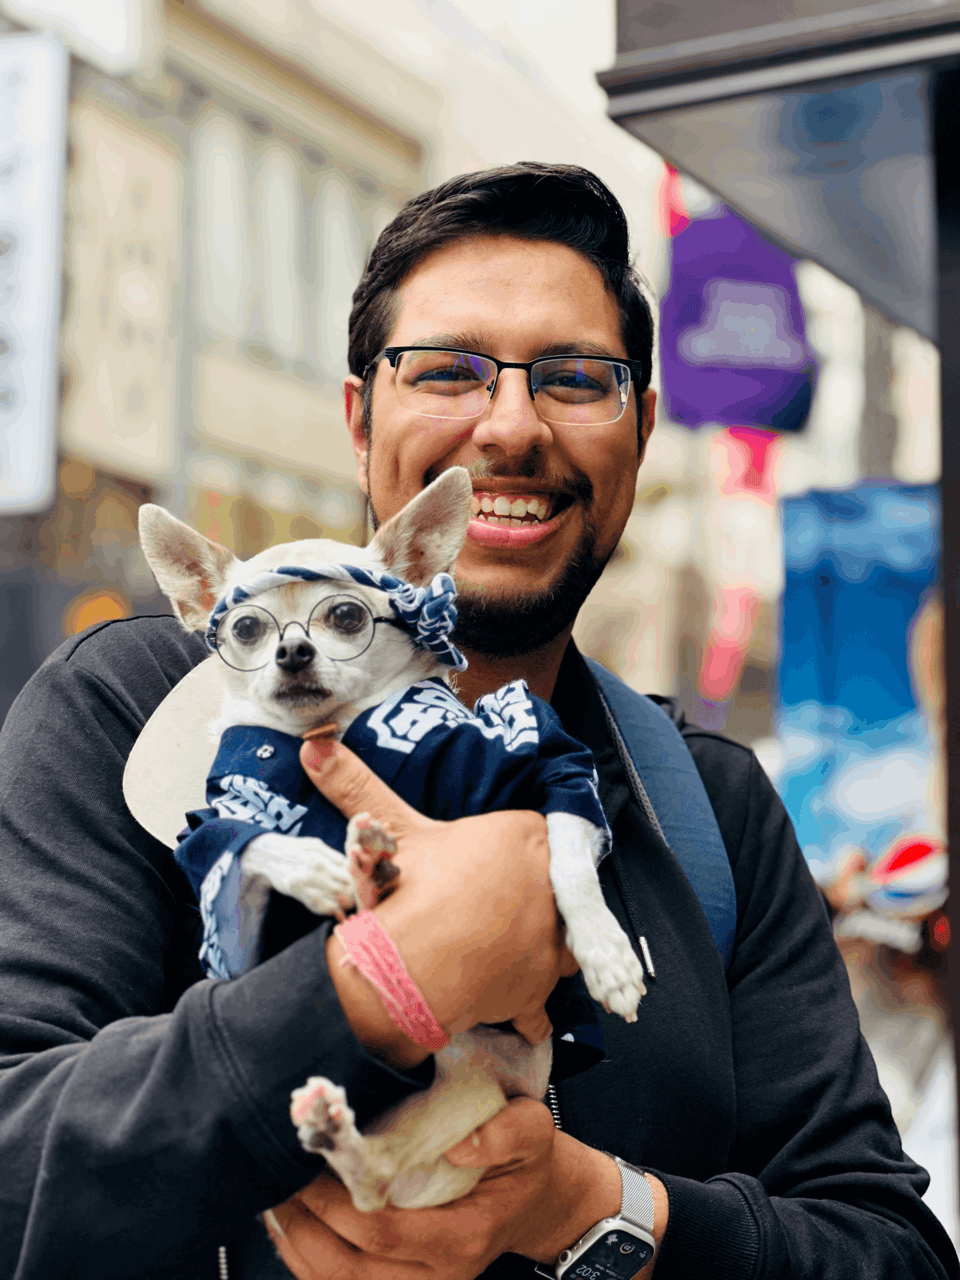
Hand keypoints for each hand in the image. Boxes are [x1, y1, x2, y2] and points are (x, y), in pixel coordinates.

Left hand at [265, 1097, 657, 1279]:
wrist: (537, 1203)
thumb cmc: (526, 1165)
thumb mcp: (534, 1131)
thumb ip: (507, 1133)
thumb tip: (461, 1144)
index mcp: (464, 1238)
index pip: (383, 1233)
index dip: (336, 1206)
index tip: (310, 1166)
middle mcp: (438, 1275)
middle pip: (349, 1269)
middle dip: (303, 1226)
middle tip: (276, 1181)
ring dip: (296, 1246)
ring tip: (273, 1201)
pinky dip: (306, 1260)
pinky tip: (288, 1227)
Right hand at [300, 738, 577, 1062]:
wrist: (401, 977)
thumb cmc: (403, 896)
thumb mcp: (383, 831)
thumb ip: (356, 784)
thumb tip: (314, 746)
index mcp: (523, 838)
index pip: (533, 835)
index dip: (507, 850)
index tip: (485, 863)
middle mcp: (551, 887)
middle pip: (549, 884)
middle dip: (524, 893)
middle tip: (481, 905)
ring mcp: (551, 942)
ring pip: (557, 936)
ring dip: (536, 941)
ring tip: (496, 946)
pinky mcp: (541, 988)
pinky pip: (543, 1000)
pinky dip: (526, 1002)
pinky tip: (504, 999)